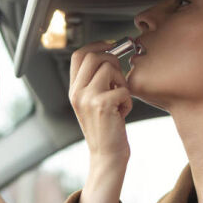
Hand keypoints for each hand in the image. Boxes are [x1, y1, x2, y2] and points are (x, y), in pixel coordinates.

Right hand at [69, 42, 132, 202]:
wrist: (107, 156)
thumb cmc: (107, 129)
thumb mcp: (94, 102)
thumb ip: (96, 81)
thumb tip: (112, 54)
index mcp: (74, 90)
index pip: (79, 54)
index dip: (97, 45)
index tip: (111, 47)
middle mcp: (76, 92)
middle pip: (94, 55)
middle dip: (113, 60)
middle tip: (120, 78)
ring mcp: (87, 98)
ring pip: (110, 68)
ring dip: (122, 82)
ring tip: (120, 99)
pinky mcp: (102, 105)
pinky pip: (123, 89)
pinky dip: (128, 100)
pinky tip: (122, 113)